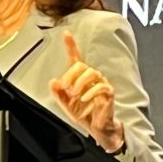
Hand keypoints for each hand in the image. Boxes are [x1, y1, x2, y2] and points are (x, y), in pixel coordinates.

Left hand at [49, 30, 125, 152]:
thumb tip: (53, 82)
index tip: (66, 34)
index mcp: (80, 78)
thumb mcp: (66, 104)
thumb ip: (58, 94)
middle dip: (71, 75)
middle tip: (66, 88)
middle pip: (81, 65)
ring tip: (75, 94)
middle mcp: (92, 77)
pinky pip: (101, 86)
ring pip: (91, 72)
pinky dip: (91, 92)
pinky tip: (85, 99)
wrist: (96, 128)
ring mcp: (101, 83)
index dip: (71, 45)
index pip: (76, 58)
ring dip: (80, 83)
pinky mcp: (109, 92)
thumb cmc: (84, 114)